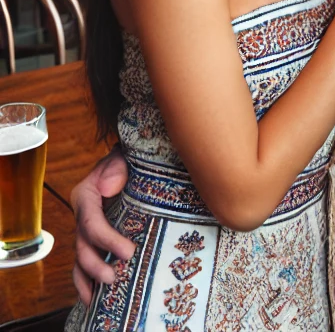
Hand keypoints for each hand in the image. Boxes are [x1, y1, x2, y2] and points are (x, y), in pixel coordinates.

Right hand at [71, 148, 133, 304]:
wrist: (132, 160)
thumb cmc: (129, 158)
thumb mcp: (122, 156)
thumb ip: (115, 167)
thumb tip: (109, 187)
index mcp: (85, 196)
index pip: (91, 223)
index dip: (107, 240)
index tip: (128, 252)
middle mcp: (83, 216)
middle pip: (83, 246)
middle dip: (95, 266)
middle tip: (114, 278)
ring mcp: (88, 230)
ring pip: (80, 259)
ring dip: (88, 279)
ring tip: (98, 297)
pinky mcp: (96, 239)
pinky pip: (86, 263)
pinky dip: (87, 281)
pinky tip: (93, 298)